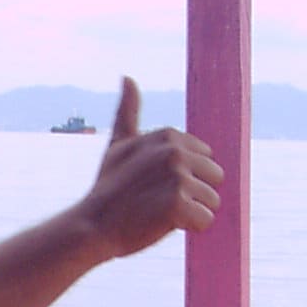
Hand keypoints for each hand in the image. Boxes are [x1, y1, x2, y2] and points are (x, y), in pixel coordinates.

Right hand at [77, 76, 224, 257]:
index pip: (205, 159)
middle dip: (193, 194)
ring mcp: (177, 177)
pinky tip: (163, 224)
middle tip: (158, 201)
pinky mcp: (177, 205)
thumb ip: (128, 112)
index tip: (155, 183)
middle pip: (214, 178)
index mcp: (168, 136)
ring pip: (212, 201)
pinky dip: (189, 228)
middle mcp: (175, 152)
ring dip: (190, 213)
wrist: (91, 226)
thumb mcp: (118, 145)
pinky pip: (205, 221)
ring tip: (159, 213)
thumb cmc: (108, 189)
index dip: (184, 177)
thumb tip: (128, 77)